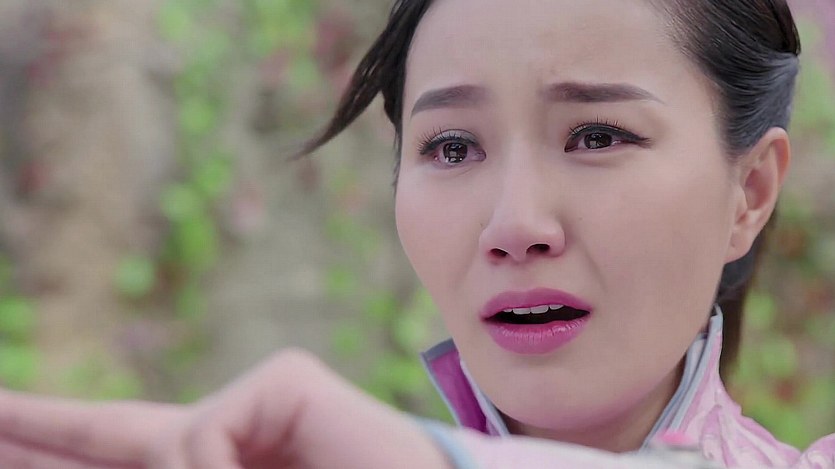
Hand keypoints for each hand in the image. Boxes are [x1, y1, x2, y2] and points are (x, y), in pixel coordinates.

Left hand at [0, 349, 449, 468]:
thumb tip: (143, 461)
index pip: (120, 461)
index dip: (51, 450)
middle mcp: (234, 435)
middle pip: (110, 435)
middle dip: (33, 434)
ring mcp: (262, 400)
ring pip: (159, 447)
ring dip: (139, 464)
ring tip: (61, 434)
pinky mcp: (287, 378)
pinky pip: (203, 439)